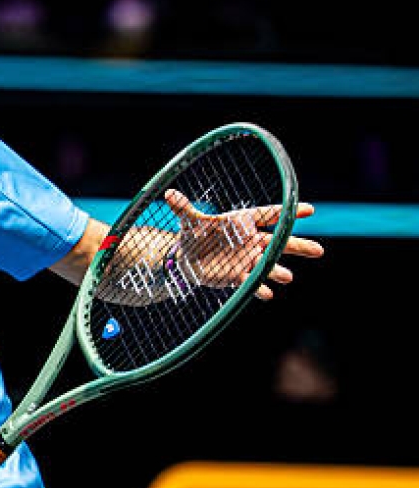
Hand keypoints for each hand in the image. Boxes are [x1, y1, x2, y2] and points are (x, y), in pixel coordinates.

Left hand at [165, 189, 324, 299]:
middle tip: (319, 251)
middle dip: (298, 247)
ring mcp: (247, 260)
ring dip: (277, 271)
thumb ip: (183, 208)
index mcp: (244, 222)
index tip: (309, 210)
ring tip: (287, 277)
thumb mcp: (189, 220)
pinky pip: (251, 282)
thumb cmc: (194, 233)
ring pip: (268, 265)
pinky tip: (266, 294)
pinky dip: (258, 288)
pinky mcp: (237, 276)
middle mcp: (251, 241)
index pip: (269, 215)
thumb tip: (168, 194)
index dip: (288, 213)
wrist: (186, 257)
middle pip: (279, 243)